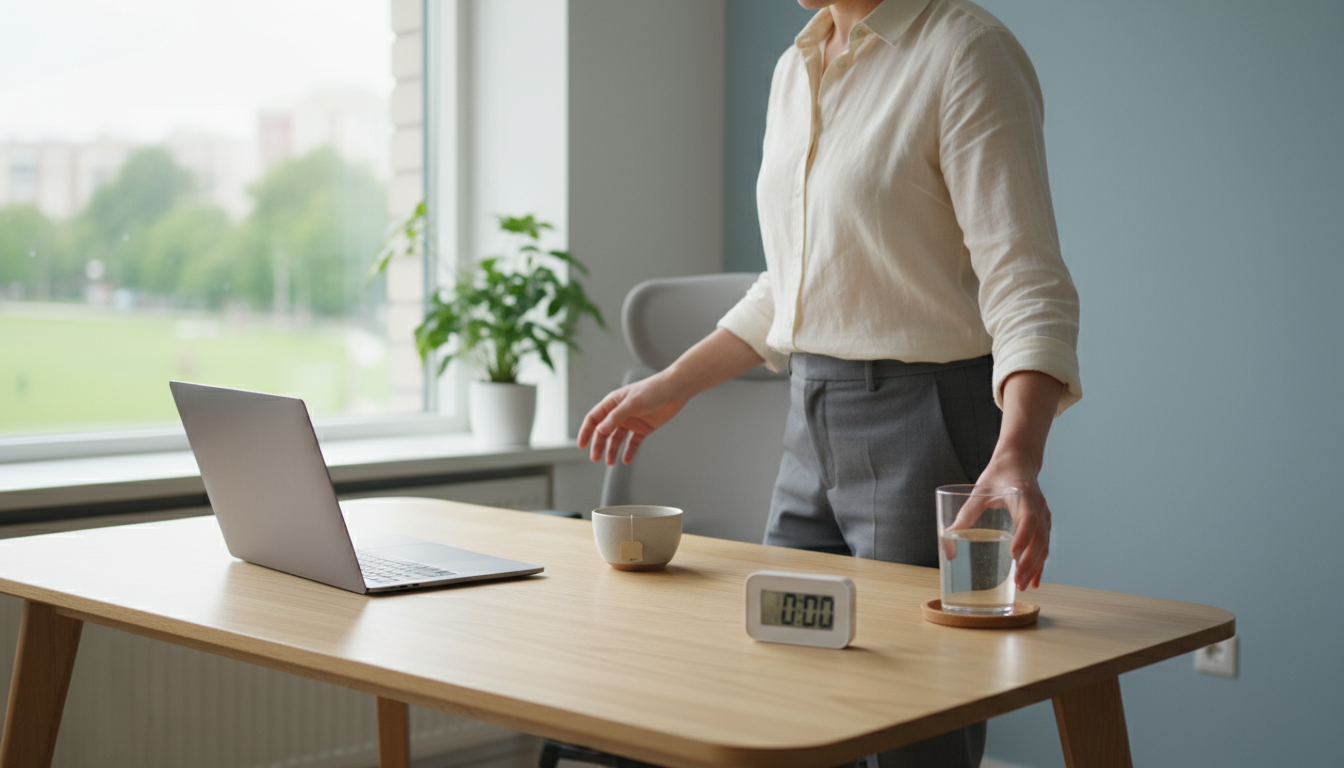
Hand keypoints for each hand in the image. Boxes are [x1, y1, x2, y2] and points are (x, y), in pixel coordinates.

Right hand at [577, 373, 687, 465]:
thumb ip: (616, 417)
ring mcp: (631, 421)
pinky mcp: (643, 428)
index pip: (594, 418)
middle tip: (595, 458)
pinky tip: (626, 460)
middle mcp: (620, 413)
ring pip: (617, 439)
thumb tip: (600, 431)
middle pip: (604, 431)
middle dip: (598, 445)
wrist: (676, 389)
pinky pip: (633, 443)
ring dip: (612, 451)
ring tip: (610, 463)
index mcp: (613, 403)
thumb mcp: (632, 403)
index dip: (586, 431)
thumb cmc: (653, 390)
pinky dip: (629, 451)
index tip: (581, 445)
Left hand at [974, 457, 1050, 590]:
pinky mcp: (1043, 523)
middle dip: (1029, 562)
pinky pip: (1044, 545)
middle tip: (1017, 582)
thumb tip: (947, 539)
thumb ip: (964, 515)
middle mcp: (1038, 507)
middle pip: (1039, 539)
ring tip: (1023, 586)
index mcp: (1023, 496)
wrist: (1019, 461)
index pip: (1028, 519)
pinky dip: (1040, 563)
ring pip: (1044, 545)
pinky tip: (1035, 580)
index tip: (1013, 555)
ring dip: (1035, 567)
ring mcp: (1044, 515)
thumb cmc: (997, 475)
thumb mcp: (979, 492)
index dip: (1023, 538)